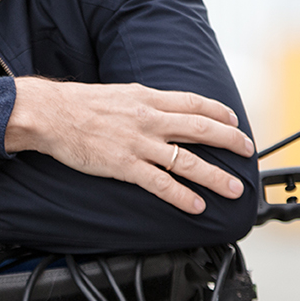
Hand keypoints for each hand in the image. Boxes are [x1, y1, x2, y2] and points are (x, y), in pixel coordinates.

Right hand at [5, 79, 253, 214]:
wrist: (51, 114)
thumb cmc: (80, 104)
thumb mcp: (119, 94)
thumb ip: (143, 103)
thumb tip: (161, 110)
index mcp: (148, 98)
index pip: (193, 102)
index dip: (218, 112)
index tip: (234, 121)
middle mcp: (149, 119)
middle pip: (200, 129)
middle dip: (230, 140)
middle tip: (248, 151)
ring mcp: (139, 143)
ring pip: (188, 160)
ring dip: (215, 176)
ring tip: (233, 189)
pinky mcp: (125, 165)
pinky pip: (160, 183)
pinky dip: (182, 196)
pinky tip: (196, 206)